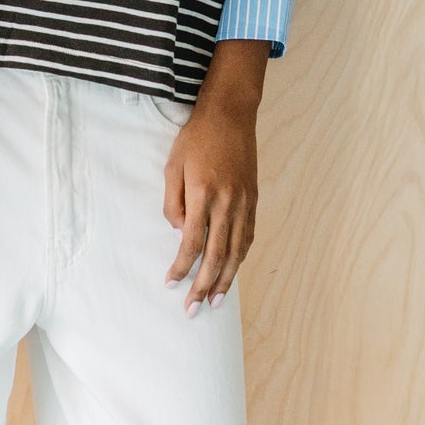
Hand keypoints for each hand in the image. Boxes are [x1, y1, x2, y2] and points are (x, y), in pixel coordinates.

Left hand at [162, 40, 266, 313]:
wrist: (230, 114)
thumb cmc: (196, 138)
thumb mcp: (173, 166)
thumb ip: (173, 202)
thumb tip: (179, 233)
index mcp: (202, 194)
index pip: (191, 243)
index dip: (181, 268)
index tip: (171, 285)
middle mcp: (226, 203)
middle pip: (216, 255)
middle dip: (203, 286)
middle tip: (193, 310)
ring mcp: (243, 203)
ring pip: (236, 252)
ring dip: (225, 280)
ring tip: (215, 302)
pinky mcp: (253, 200)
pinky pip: (248, 237)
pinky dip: (240, 258)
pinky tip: (232, 272)